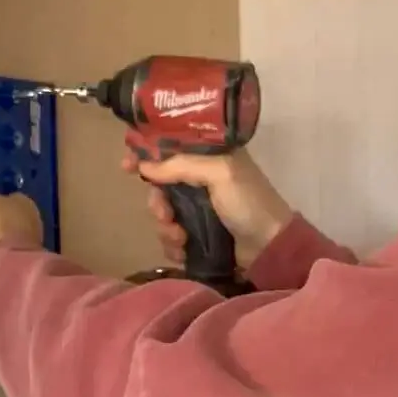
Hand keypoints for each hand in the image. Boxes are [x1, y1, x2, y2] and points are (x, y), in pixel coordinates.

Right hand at [122, 142, 293, 269]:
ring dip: (166, 227)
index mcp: (210, 156)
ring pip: (163, 213)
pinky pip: (171, 237)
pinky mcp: (198, 235)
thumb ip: (182, 165)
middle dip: (157, 201)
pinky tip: (183, 250)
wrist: (271, 247)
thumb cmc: (249, 202)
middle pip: (160, 184)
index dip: (146, 154)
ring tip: (180, 237)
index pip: (170, 147)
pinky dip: (173, 245)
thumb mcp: (220, 172)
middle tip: (164, 213)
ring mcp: (199, 209)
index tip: (127, 166)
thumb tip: (144, 166)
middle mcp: (201, 179)